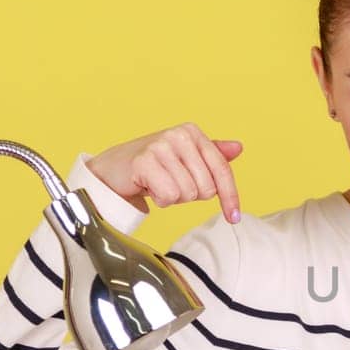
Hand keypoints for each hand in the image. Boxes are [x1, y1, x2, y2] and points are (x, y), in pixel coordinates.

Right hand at [87, 123, 244, 223]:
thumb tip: (238, 148)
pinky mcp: (144, 161)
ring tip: (158, 184)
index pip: (222, 170)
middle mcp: (179, 135)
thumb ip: (211, 156)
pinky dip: (160, 200)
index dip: (230, 196)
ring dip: (173, 198)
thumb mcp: (185, 160)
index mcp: (193, 132)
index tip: (233, 217)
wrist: (111, 171)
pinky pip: (169, 196)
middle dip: (190, 195)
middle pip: (206, 187)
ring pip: (188, 193)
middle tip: (171, 184)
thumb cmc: (152, 167)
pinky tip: (149, 188)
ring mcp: (161, 146)